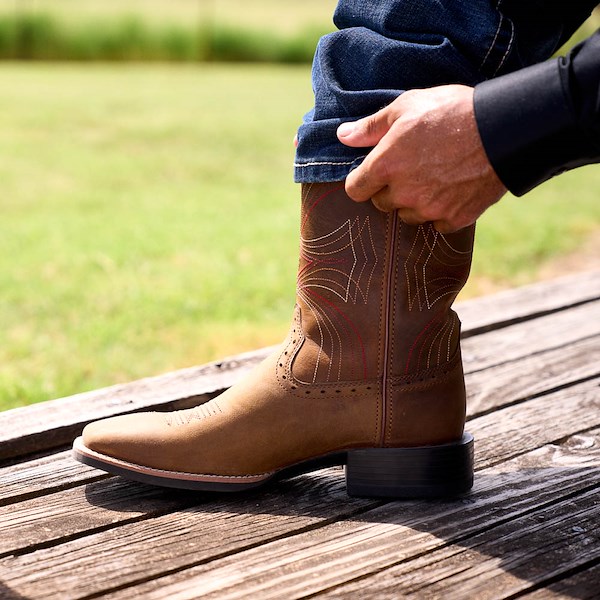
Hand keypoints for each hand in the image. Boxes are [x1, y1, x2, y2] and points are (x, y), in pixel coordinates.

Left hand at [337, 84, 506, 232]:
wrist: (504, 128)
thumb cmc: (452, 111)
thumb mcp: (406, 106)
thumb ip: (370, 127)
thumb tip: (342, 136)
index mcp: (386, 166)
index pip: (355, 190)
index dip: (362, 181)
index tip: (372, 173)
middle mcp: (404, 193)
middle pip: (382, 204)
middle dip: (390, 189)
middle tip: (411, 167)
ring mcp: (430, 209)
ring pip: (408, 216)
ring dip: (414, 202)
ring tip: (434, 176)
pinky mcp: (454, 219)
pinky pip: (437, 223)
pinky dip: (441, 211)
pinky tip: (452, 189)